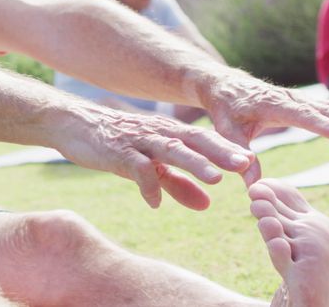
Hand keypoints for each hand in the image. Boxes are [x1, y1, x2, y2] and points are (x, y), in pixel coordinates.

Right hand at [54, 104, 255, 210]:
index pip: (205, 139)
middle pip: (194, 141)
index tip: (255, 164)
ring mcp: (137, 140)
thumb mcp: (150, 165)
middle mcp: (158, 133)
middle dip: (221, 152)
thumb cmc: (116, 143)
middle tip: (246, 164)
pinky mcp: (116, 151)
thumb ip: (178, 183)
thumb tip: (208, 204)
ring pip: (171, 150)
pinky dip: (147, 184)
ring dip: (194, 164)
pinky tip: (156, 203)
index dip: (228, 150)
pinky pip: (135, 167)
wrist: (74, 123)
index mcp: (169, 133)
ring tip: (216, 180)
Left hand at [205, 78, 328, 184]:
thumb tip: (252, 185)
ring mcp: (299, 98)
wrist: (226, 85)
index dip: (322, 125)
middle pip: (322, 109)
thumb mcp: (225, 131)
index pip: (300, 115)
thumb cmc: (225, 110)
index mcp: (269, 104)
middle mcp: (288, 98)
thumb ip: (238, 154)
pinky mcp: (304, 102)